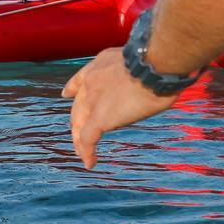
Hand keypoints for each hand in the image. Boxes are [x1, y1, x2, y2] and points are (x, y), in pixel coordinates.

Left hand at [61, 48, 178, 168]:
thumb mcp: (140, 62)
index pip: (80, 80)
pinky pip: (88, 139)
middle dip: (77, 120)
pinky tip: (89, 162)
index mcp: (99, 66)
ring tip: (81, 153)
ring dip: (79, 139)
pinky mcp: (100, 118)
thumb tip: (147, 80)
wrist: (151, 66)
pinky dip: (87, 151)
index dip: (72, 88)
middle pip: (78, 106)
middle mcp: (91, 82)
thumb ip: (135, 72)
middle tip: (77, 132)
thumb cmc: (157, 61)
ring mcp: (93, 101)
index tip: (66, 94)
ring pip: (79, 123)